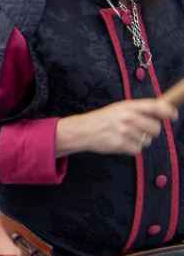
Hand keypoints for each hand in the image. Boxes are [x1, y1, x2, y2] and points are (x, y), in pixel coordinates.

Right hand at [57, 99, 175, 155]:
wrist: (82, 130)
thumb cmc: (103, 119)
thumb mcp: (119, 108)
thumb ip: (140, 109)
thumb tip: (165, 111)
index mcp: (129, 106)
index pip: (156, 106)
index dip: (169, 112)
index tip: (173, 116)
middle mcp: (128, 117)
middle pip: (156, 128)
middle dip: (151, 131)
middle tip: (139, 129)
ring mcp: (125, 131)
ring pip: (147, 140)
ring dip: (139, 140)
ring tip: (125, 136)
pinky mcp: (121, 144)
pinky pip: (138, 149)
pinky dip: (131, 148)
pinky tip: (121, 143)